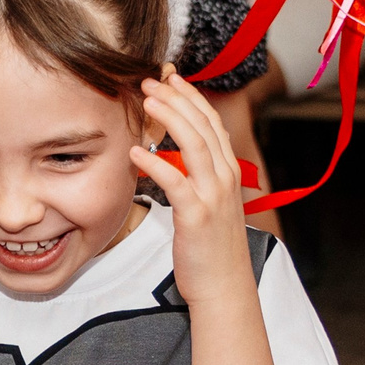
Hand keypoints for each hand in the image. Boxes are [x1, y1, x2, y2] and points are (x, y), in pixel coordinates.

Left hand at [133, 66, 258, 309]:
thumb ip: (198, 177)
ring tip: (146, 101)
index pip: (211, 122)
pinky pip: (175, 182)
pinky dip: (155, 163)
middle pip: (202, 125)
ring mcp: (213, 195)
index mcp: (229, 171)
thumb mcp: (210, 204)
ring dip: (169, 118)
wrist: (223, 286)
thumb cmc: (211, 247)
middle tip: (150, 80)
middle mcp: (225, 177)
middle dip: (176, 97)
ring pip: (193, 144)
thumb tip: (173, 156)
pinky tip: (136, 152)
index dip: (191, 96)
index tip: (170, 78)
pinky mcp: (196, 215)